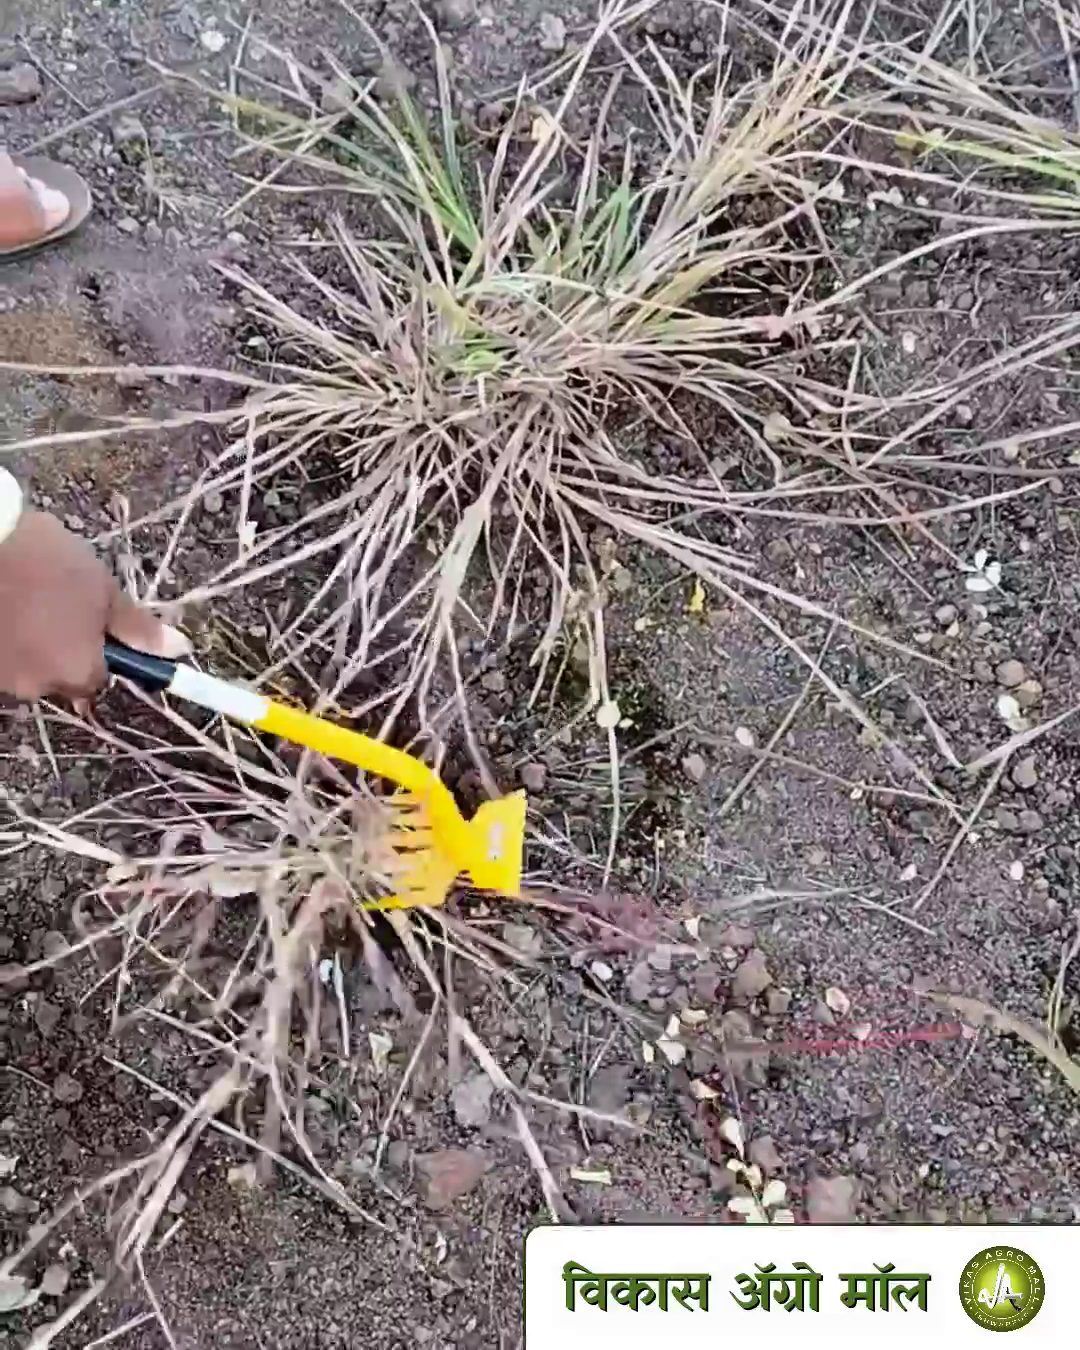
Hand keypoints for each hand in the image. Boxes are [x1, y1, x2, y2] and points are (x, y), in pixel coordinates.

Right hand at [0, 511, 175, 701]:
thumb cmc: (47, 564)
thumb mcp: (103, 589)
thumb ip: (137, 628)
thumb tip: (179, 650)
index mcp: (75, 673)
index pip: (100, 678)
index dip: (101, 649)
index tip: (95, 620)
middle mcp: (35, 686)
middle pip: (60, 675)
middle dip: (63, 647)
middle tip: (60, 604)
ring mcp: (1, 676)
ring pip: (28, 665)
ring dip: (33, 642)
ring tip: (27, 599)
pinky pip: (5, 654)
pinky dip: (8, 636)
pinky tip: (7, 605)